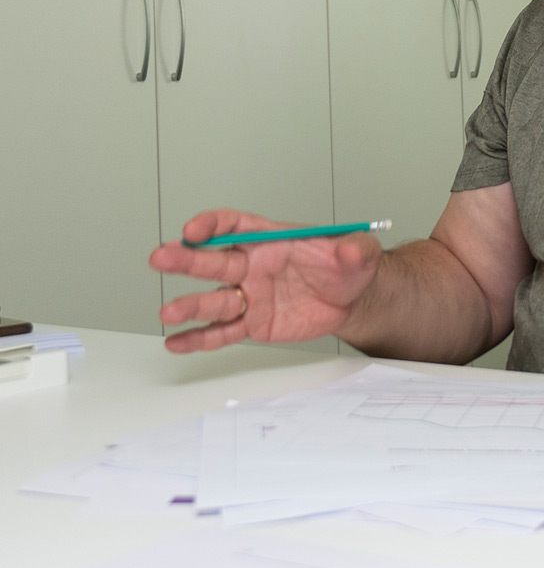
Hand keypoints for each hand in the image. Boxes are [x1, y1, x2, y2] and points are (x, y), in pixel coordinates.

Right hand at [149, 209, 382, 352]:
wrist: (352, 299)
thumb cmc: (347, 267)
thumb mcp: (359, 251)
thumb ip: (356, 248)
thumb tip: (351, 250)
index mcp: (270, 239)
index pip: (234, 225)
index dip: (212, 224)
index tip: (193, 229)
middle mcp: (252, 265)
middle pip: (213, 261)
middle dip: (186, 259)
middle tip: (161, 257)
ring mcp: (249, 295)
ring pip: (214, 300)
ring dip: (190, 305)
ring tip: (169, 312)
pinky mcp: (253, 323)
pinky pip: (223, 332)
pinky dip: (199, 339)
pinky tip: (177, 343)